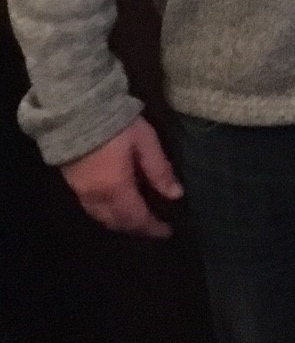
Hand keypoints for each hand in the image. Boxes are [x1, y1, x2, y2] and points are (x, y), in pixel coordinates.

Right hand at [60, 119, 182, 238]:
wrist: (77, 110)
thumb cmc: (117, 124)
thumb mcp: (145, 143)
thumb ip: (160, 170)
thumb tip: (176, 195)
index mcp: (116, 188)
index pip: (136, 218)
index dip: (152, 228)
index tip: (167, 232)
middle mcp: (96, 197)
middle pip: (117, 223)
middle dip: (136, 228)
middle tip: (154, 228)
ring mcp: (80, 192)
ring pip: (102, 218)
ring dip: (120, 223)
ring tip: (138, 219)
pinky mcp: (72, 184)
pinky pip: (91, 209)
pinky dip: (107, 214)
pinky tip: (117, 206)